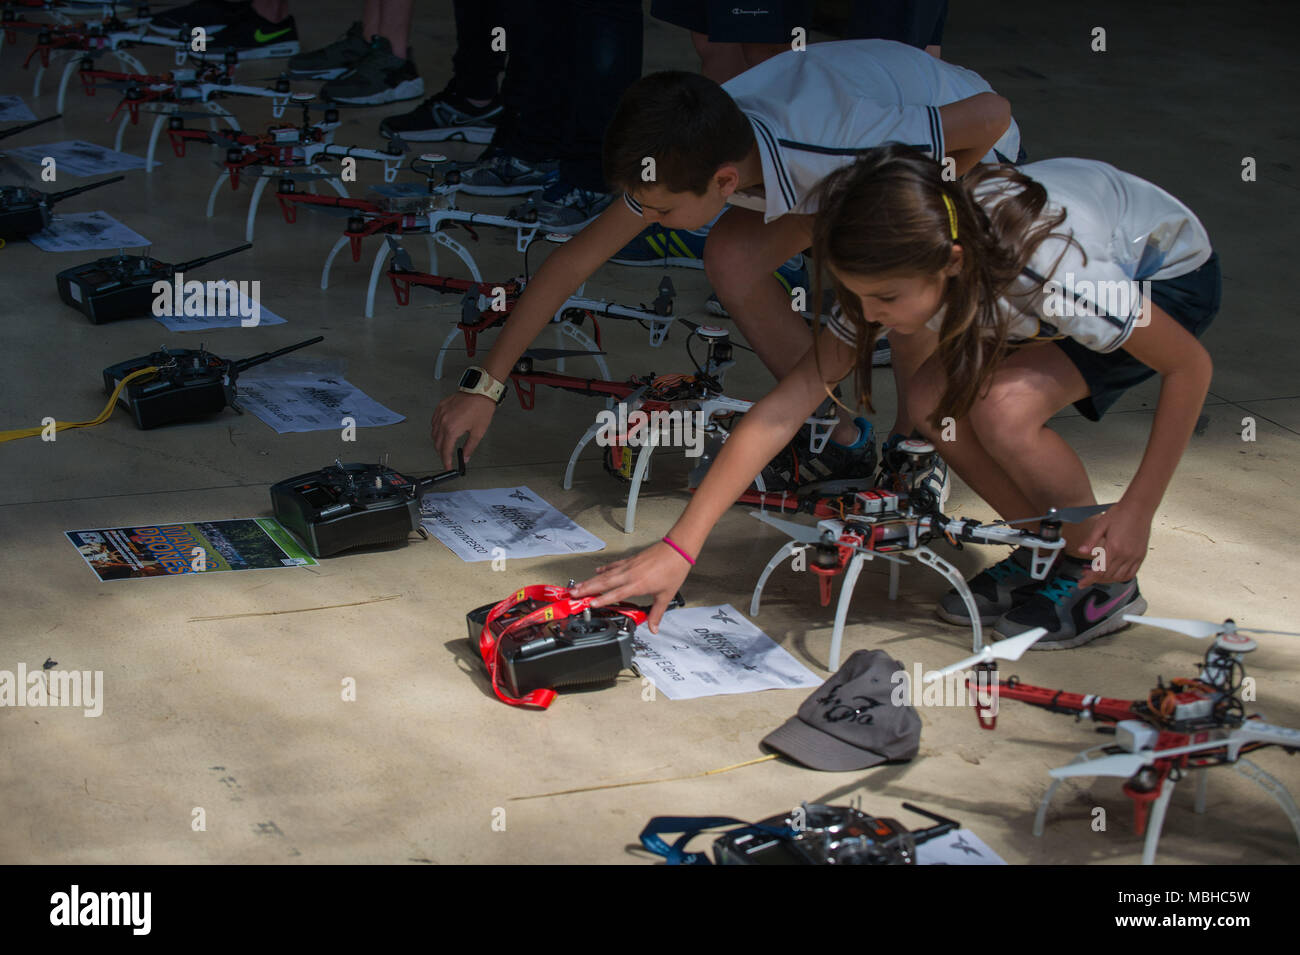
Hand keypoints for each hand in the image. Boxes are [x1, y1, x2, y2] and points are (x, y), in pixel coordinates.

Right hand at [430, 392, 496, 468]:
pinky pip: (434, 421)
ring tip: (445, 446)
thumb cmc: (481, 408)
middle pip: (437, 443)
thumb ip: (470, 447)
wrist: (480, 391)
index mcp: (452, 429)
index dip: (446, 461)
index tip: (448, 467)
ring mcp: (440, 413)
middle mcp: (443, 421)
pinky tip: (442, 431)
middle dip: (442, 453)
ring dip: (438, 442)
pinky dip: (436, 429)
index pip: (445, 451)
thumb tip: (465, 457)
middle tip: (447, 458)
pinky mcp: (440, 407)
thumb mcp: (478, 432)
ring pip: (433, 433)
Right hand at [570, 541, 691, 632]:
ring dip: (591, 580)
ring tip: (578, 585)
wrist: (677, 549)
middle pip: (604, 583)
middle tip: (573, 593)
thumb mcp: (666, 596)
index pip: (615, 594)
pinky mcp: (630, 560)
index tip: (590, 604)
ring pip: (605, 574)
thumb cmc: (673, 570)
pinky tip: (597, 571)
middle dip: (587, 589)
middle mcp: (630, 574)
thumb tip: (653, 628)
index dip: (602, 600)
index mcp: (638, 584)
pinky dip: (604, 569)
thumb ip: (657, 613)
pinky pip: (613, 565)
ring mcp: (628, 566)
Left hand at [1076, 501, 1152, 587]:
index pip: (1100, 571)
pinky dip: (1121, 577)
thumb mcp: (1100, 525)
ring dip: (1107, 579)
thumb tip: (1081, 551)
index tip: (1081, 584)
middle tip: (1086, 573)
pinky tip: (1114, 573)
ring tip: (1098, 573)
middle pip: (1108, 576)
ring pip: (1120, 577)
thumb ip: (1091, 540)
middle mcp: (1126, 555)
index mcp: (1114, 548)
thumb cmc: (1119, 513)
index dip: (1089, 579)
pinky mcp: (1141, 555)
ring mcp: (1135, 556)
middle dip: (1095, 578)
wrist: (1139, 507)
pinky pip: (1132, 573)